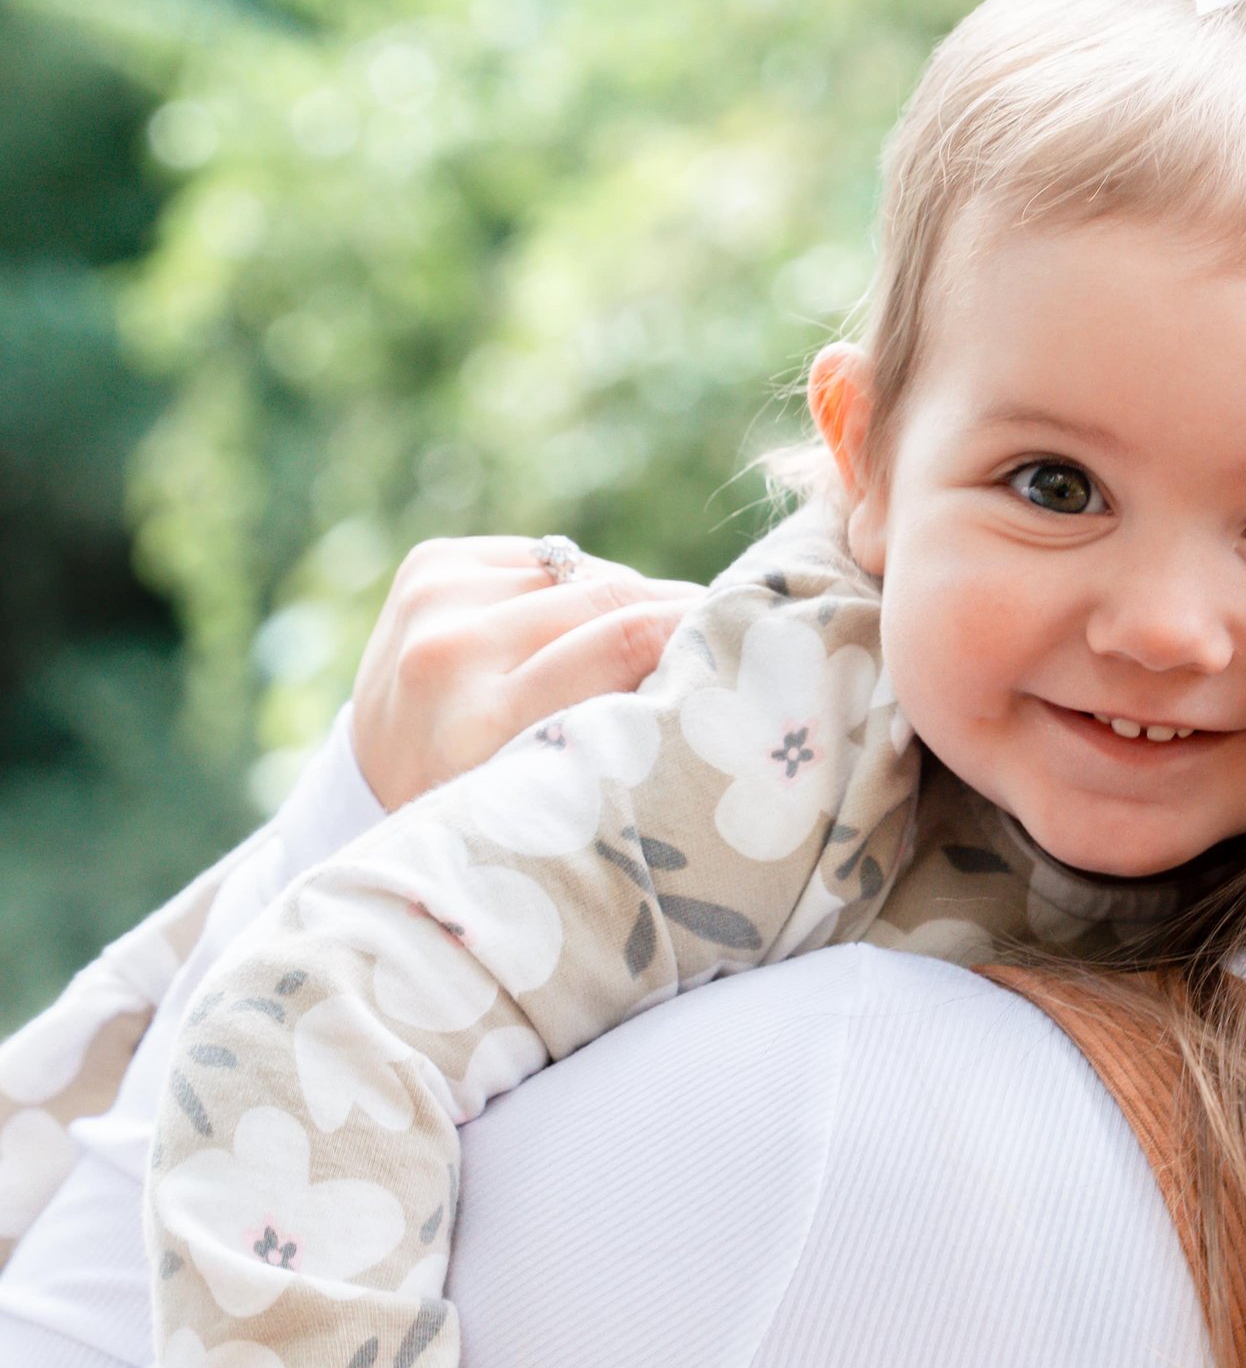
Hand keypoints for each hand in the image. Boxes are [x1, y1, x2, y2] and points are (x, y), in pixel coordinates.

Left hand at [349, 537, 704, 811]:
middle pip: (610, 595)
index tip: (752, 644)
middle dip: (675, 611)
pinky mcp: (430, 563)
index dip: (697, 631)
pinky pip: (546, 557)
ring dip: (627, 600)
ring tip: (656, 636)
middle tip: (730, 633)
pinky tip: (580, 622)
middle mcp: (447, 650)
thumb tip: (726, 650)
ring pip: (584, 571)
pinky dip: (575, 586)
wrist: (372, 781)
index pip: (624, 638)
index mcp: (478, 726)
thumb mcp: (557, 802)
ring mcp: (433, 597)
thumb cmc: (486, 811)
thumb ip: (624, 734)